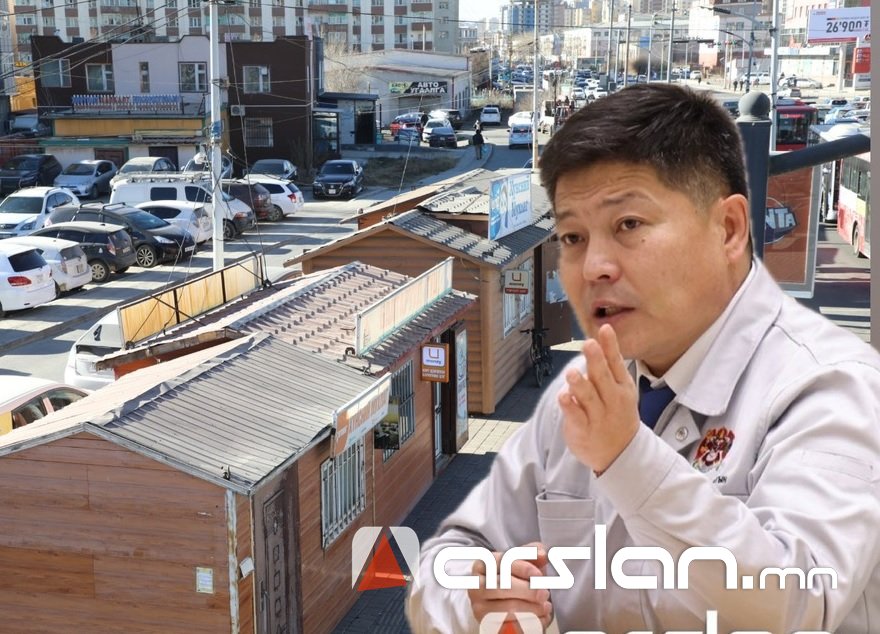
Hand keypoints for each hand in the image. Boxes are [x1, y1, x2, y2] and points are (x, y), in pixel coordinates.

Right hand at [467, 542, 553, 630]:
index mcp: (482, 565)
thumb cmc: (511, 579)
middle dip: (529, 590)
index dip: (523, 568)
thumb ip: (531, 555)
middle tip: (545, 594)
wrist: (498, 604)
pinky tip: (539, 618)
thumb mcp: (520, 563)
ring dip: (533, 608)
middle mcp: (476, 586)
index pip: (503, 563)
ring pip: (510, 608)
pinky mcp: (487, 626)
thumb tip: (542, 553)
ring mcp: (479, 607)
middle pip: (505, 586)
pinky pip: (511, 626)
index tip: (539, 574)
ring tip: (545, 607)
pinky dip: (529, 623)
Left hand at [558, 324, 638, 472]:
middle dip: (596, 360)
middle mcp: (612, 400)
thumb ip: (610, 365)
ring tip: (572, 373)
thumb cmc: (618, 415)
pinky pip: (575, 416)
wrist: (621, 454)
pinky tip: (563, 396)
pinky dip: (569, 406)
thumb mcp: (621, 390)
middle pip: (603, 378)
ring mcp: (598, 416)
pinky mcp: (583, 430)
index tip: (604, 328)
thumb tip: (601, 334)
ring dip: (580, 384)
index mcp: (623, 388)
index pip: (616, 363)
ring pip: (588, 397)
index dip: (610, 346)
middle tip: (588, 344)